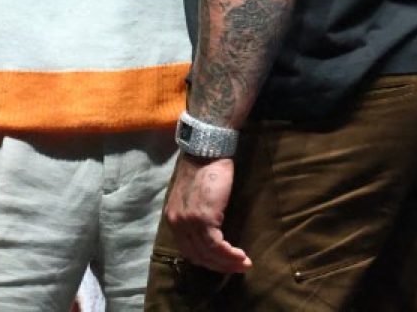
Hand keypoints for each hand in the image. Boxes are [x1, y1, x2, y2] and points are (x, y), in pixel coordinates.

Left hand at [164, 153, 250, 273]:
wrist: (207, 150)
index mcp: (172, 217)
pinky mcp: (203, 218)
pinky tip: (241, 255)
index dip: (207, 260)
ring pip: (208, 254)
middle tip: (238, 267)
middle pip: (198, 256)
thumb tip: (208, 235)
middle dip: (219, 265)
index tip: (224, 263)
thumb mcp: (193, 196)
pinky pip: (217, 246)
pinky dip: (230, 255)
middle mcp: (176, 223)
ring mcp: (188, 221)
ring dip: (228, 263)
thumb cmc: (204, 169)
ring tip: (244, 263)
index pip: (188, 249)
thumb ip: (194, 214)